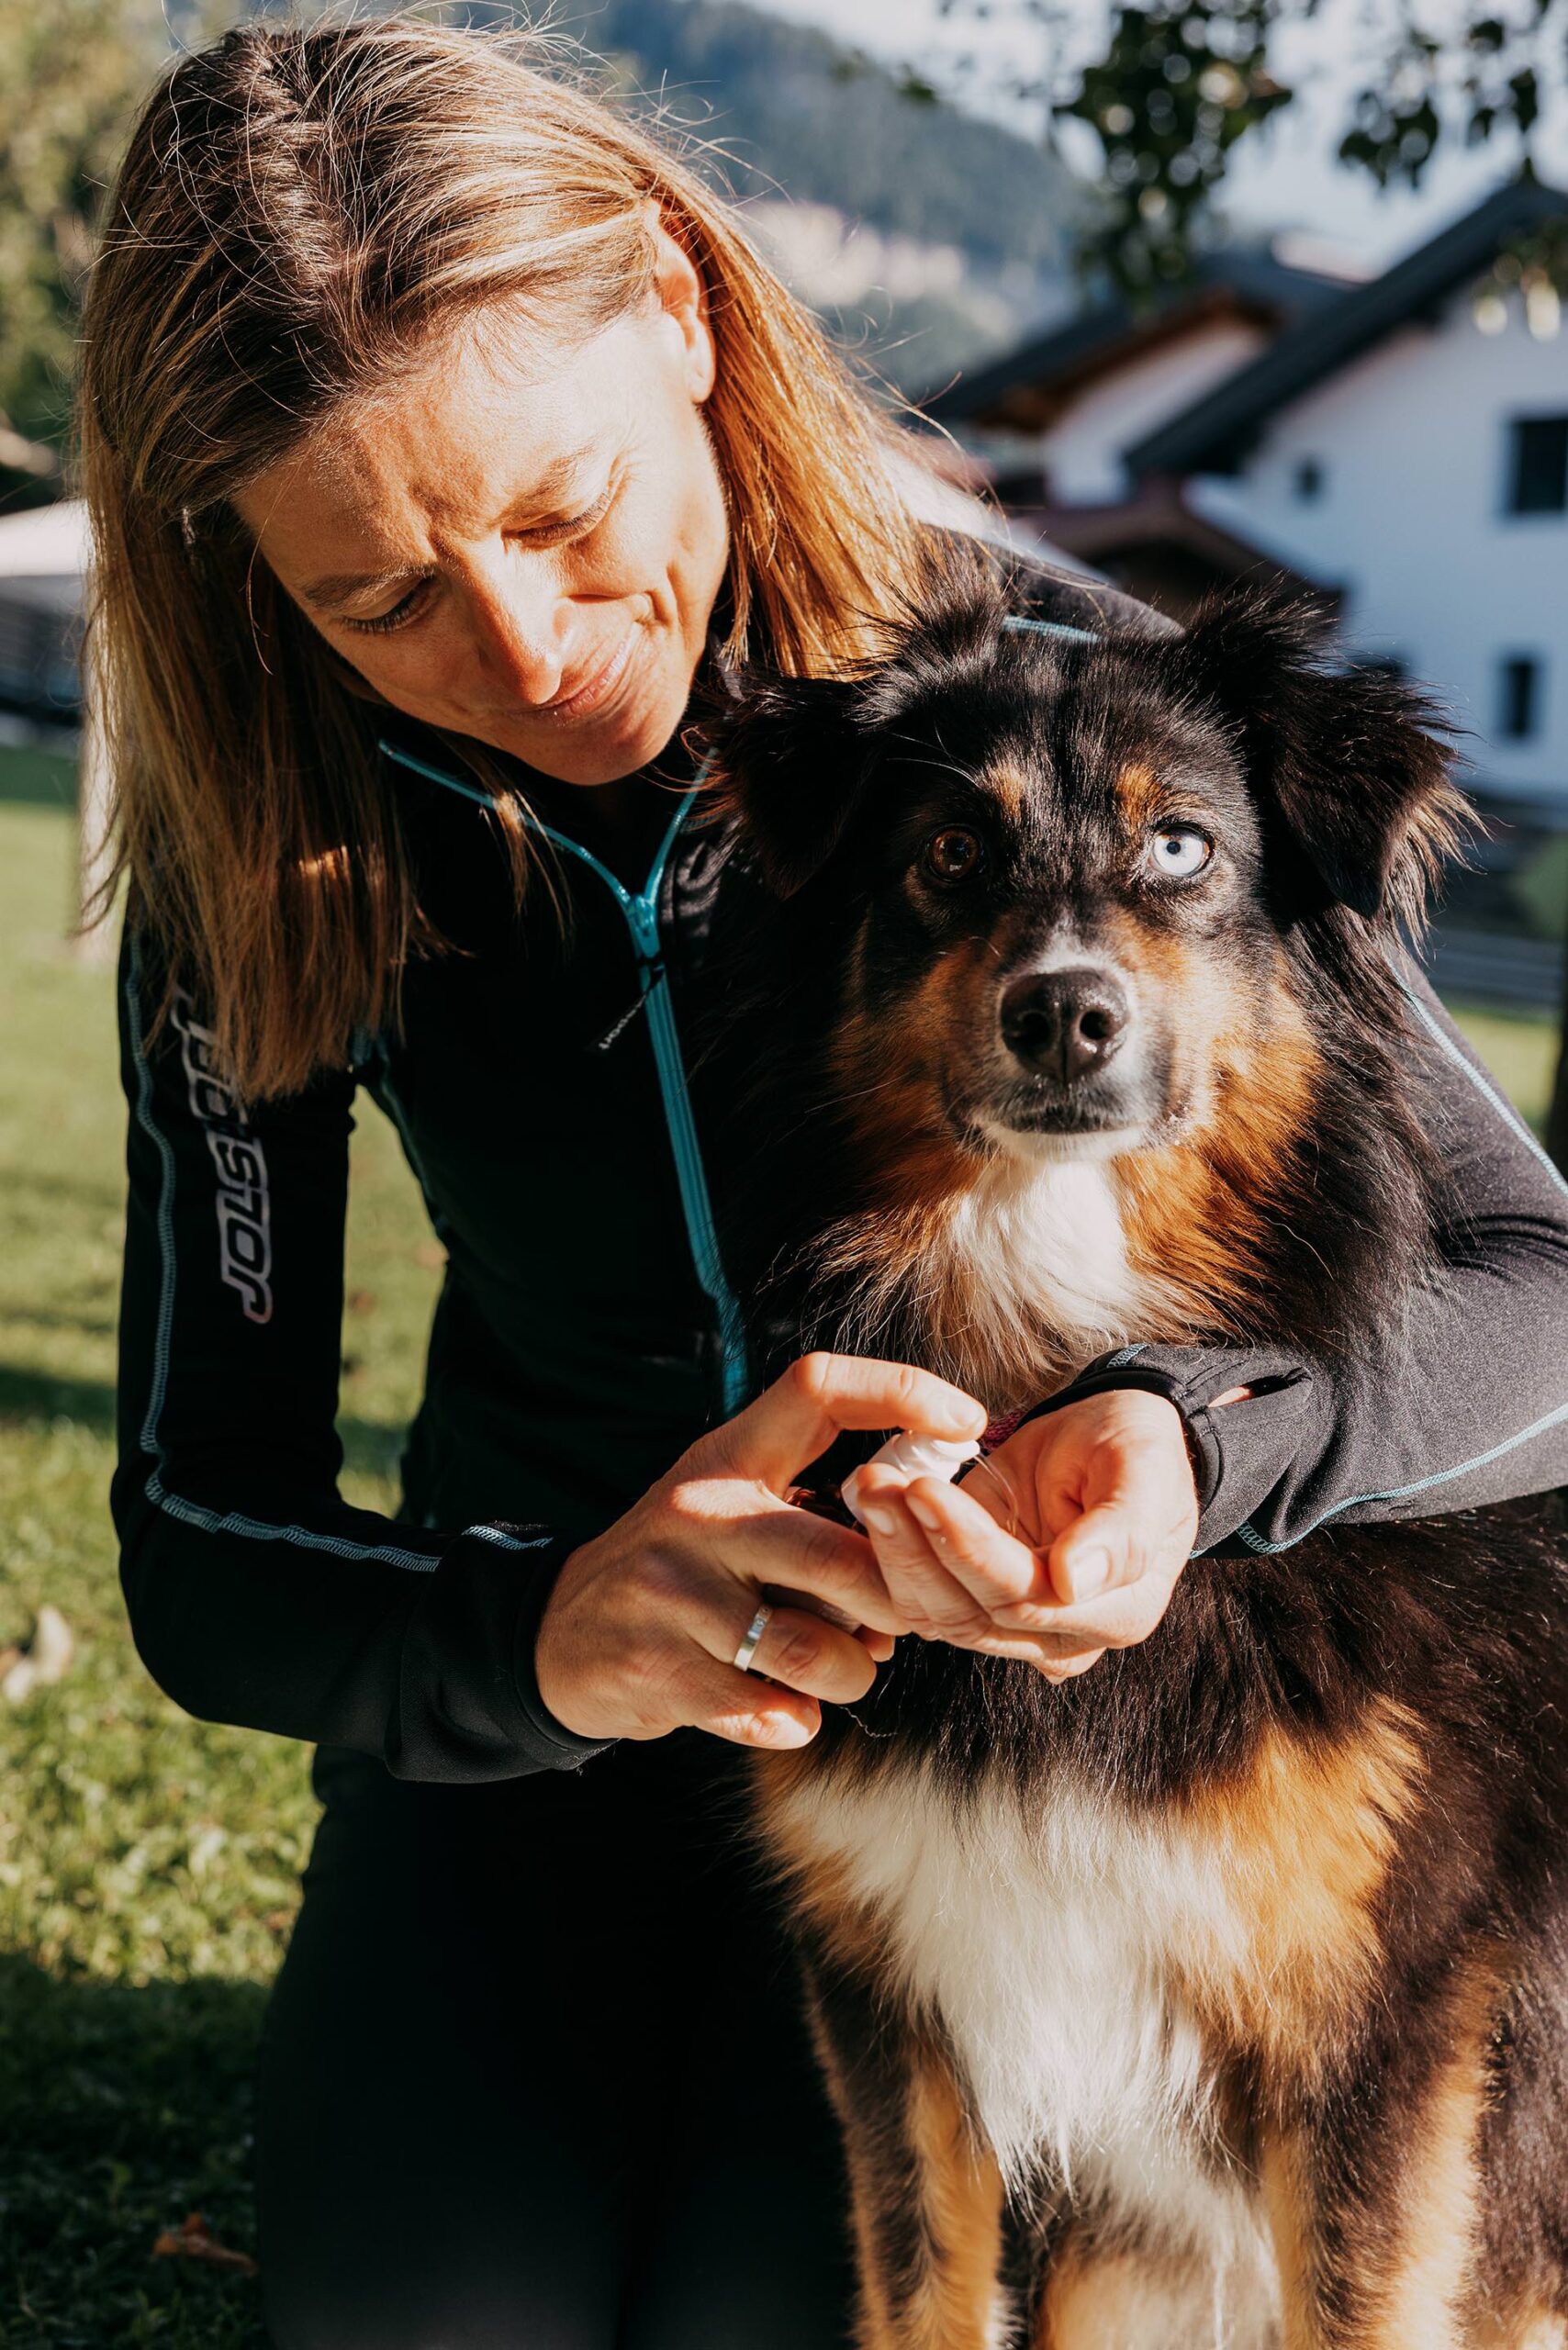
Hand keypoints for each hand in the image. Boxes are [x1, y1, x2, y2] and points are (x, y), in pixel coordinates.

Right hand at [534, 1353, 986, 1749]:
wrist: (560, 1634)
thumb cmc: (686, 1568)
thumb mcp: (733, 1506)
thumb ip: (819, 1517)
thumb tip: (922, 1563)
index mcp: (729, 1456)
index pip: (818, 1386)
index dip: (901, 1392)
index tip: (967, 1424)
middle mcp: (700, 1511)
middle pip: (840, 1558)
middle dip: (890, 1608)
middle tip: (893, 1625)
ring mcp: (673, 1591)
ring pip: (814, 1651)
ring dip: (848, 1675)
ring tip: (836, 1671)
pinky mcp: (658, 1666)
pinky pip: (769, 1711)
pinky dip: (795, 1719)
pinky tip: (781, 1706)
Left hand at [850, 1388, 1202, 1681]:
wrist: (1114, 1440)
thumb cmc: (1138, 1450)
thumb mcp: (1145, 1470)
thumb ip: (1120, 1531)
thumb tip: (1072, 1582)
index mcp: (1118, 1610)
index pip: (1025, 1595)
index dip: (969, 1547)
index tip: (924, 1490)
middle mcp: (1064, 1635)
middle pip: (972, 1613)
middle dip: (918, 1546)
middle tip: (877, 1483)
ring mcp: (1014, 1626)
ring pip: (938, 1615)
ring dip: (896, 1553)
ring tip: (870, 1488)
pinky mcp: (975, 1602)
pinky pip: (922, 1601)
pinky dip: (891, 1559)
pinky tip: (873, 1507)